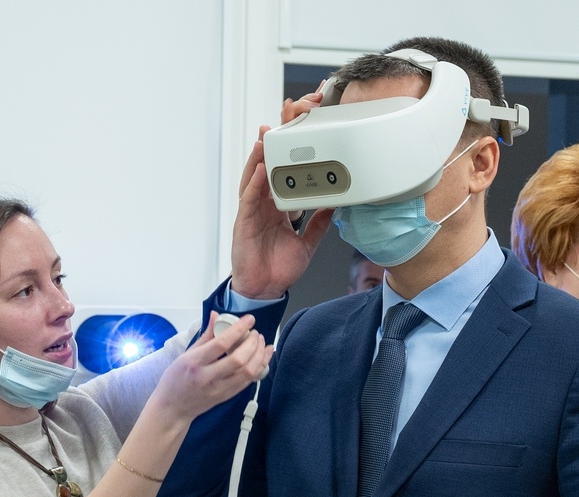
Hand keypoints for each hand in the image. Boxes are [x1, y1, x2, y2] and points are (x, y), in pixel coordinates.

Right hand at [153, 312, 271, 420]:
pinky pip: (249, 381)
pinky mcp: (228, 396)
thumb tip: (216, 315)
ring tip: (262, 343)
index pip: (221, 344)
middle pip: (239, 359)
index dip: (238, 330)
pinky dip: (259, 367)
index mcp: (194, 362)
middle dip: (253, 343)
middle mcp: (208, 377)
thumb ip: (205, 335)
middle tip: (255, 333)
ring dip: (260, 355)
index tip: (249, 320)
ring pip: (248, 372)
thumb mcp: (186, 354)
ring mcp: (219, 389)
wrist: (173, 408)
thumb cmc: (175, 379)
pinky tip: (263, 356)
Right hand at [229, 90, 336, 299]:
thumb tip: (334, 206)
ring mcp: (252, 213)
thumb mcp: (307, 242)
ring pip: (253, 179)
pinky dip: (254, 184)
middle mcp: (263, 206)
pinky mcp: (244, 223)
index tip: (296, 137)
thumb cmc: (279, 267)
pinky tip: (259, 170)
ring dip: (258, 158)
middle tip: (279, 124)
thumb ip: (319, 223)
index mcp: (278, 208)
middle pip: (265, 170)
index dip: (287, 157)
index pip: (282, 176)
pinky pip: (249, 200)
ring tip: (265, 138)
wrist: (265, 290)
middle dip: (271, 147)